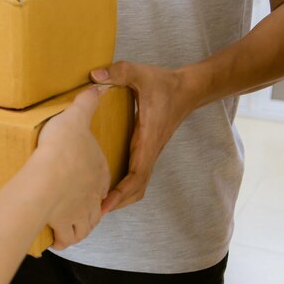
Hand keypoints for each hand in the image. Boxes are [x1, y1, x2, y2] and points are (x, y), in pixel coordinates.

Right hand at [36, 86, 110, 249]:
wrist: (48, 176)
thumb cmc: (61, 147)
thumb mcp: (75, 117)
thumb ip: (86, 103)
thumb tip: (99, 86)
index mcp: (99, 169)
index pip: (102, 176)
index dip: (93, 178)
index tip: (82, 177)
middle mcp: (95, 193)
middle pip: (96, 202)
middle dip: (88, 206)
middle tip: (74, 203)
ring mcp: (83, 212)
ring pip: (86, 224)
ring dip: (79, 227)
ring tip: (68, 225)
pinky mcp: (67, 225)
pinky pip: (68, 236)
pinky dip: (64, 239)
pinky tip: (57, 238)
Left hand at [91, 61, 194, 213]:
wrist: (188, 89)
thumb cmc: (164, 83)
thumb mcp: (140, 73)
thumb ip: (119, 72)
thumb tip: (94, 76)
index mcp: (147, 139)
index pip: (137, 174)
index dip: (121, 191)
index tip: (104, 203)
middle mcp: (150, 151)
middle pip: (137, 188)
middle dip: (118, 201)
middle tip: (94, 211)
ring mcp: (150, 152)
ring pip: (139, 185)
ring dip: (122, 197)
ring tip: (99, 205)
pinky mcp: (148, 150)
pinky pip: (138, 176)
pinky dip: (125, 187)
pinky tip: (107, 187)